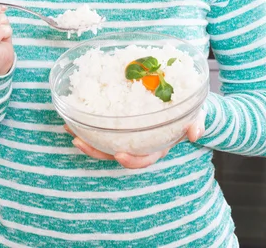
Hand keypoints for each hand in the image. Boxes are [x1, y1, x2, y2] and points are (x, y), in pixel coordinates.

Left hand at [64, 109, 205, 168]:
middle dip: (96, 150)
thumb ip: (196, 122)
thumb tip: (195, 132)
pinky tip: (74, 116)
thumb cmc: (190, 113)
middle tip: (79, 142)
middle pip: (116, 153)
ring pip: (105, 143)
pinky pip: (103, 129)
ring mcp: (130, 136)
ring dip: (86, 138)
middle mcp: (141, 144)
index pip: (144, 158)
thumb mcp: (196, 115)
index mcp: (158, 145)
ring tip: (69, 129)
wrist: (185, 105)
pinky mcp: (121, 124)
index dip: (132, 160)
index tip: (118, 155)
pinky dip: (88, 124)